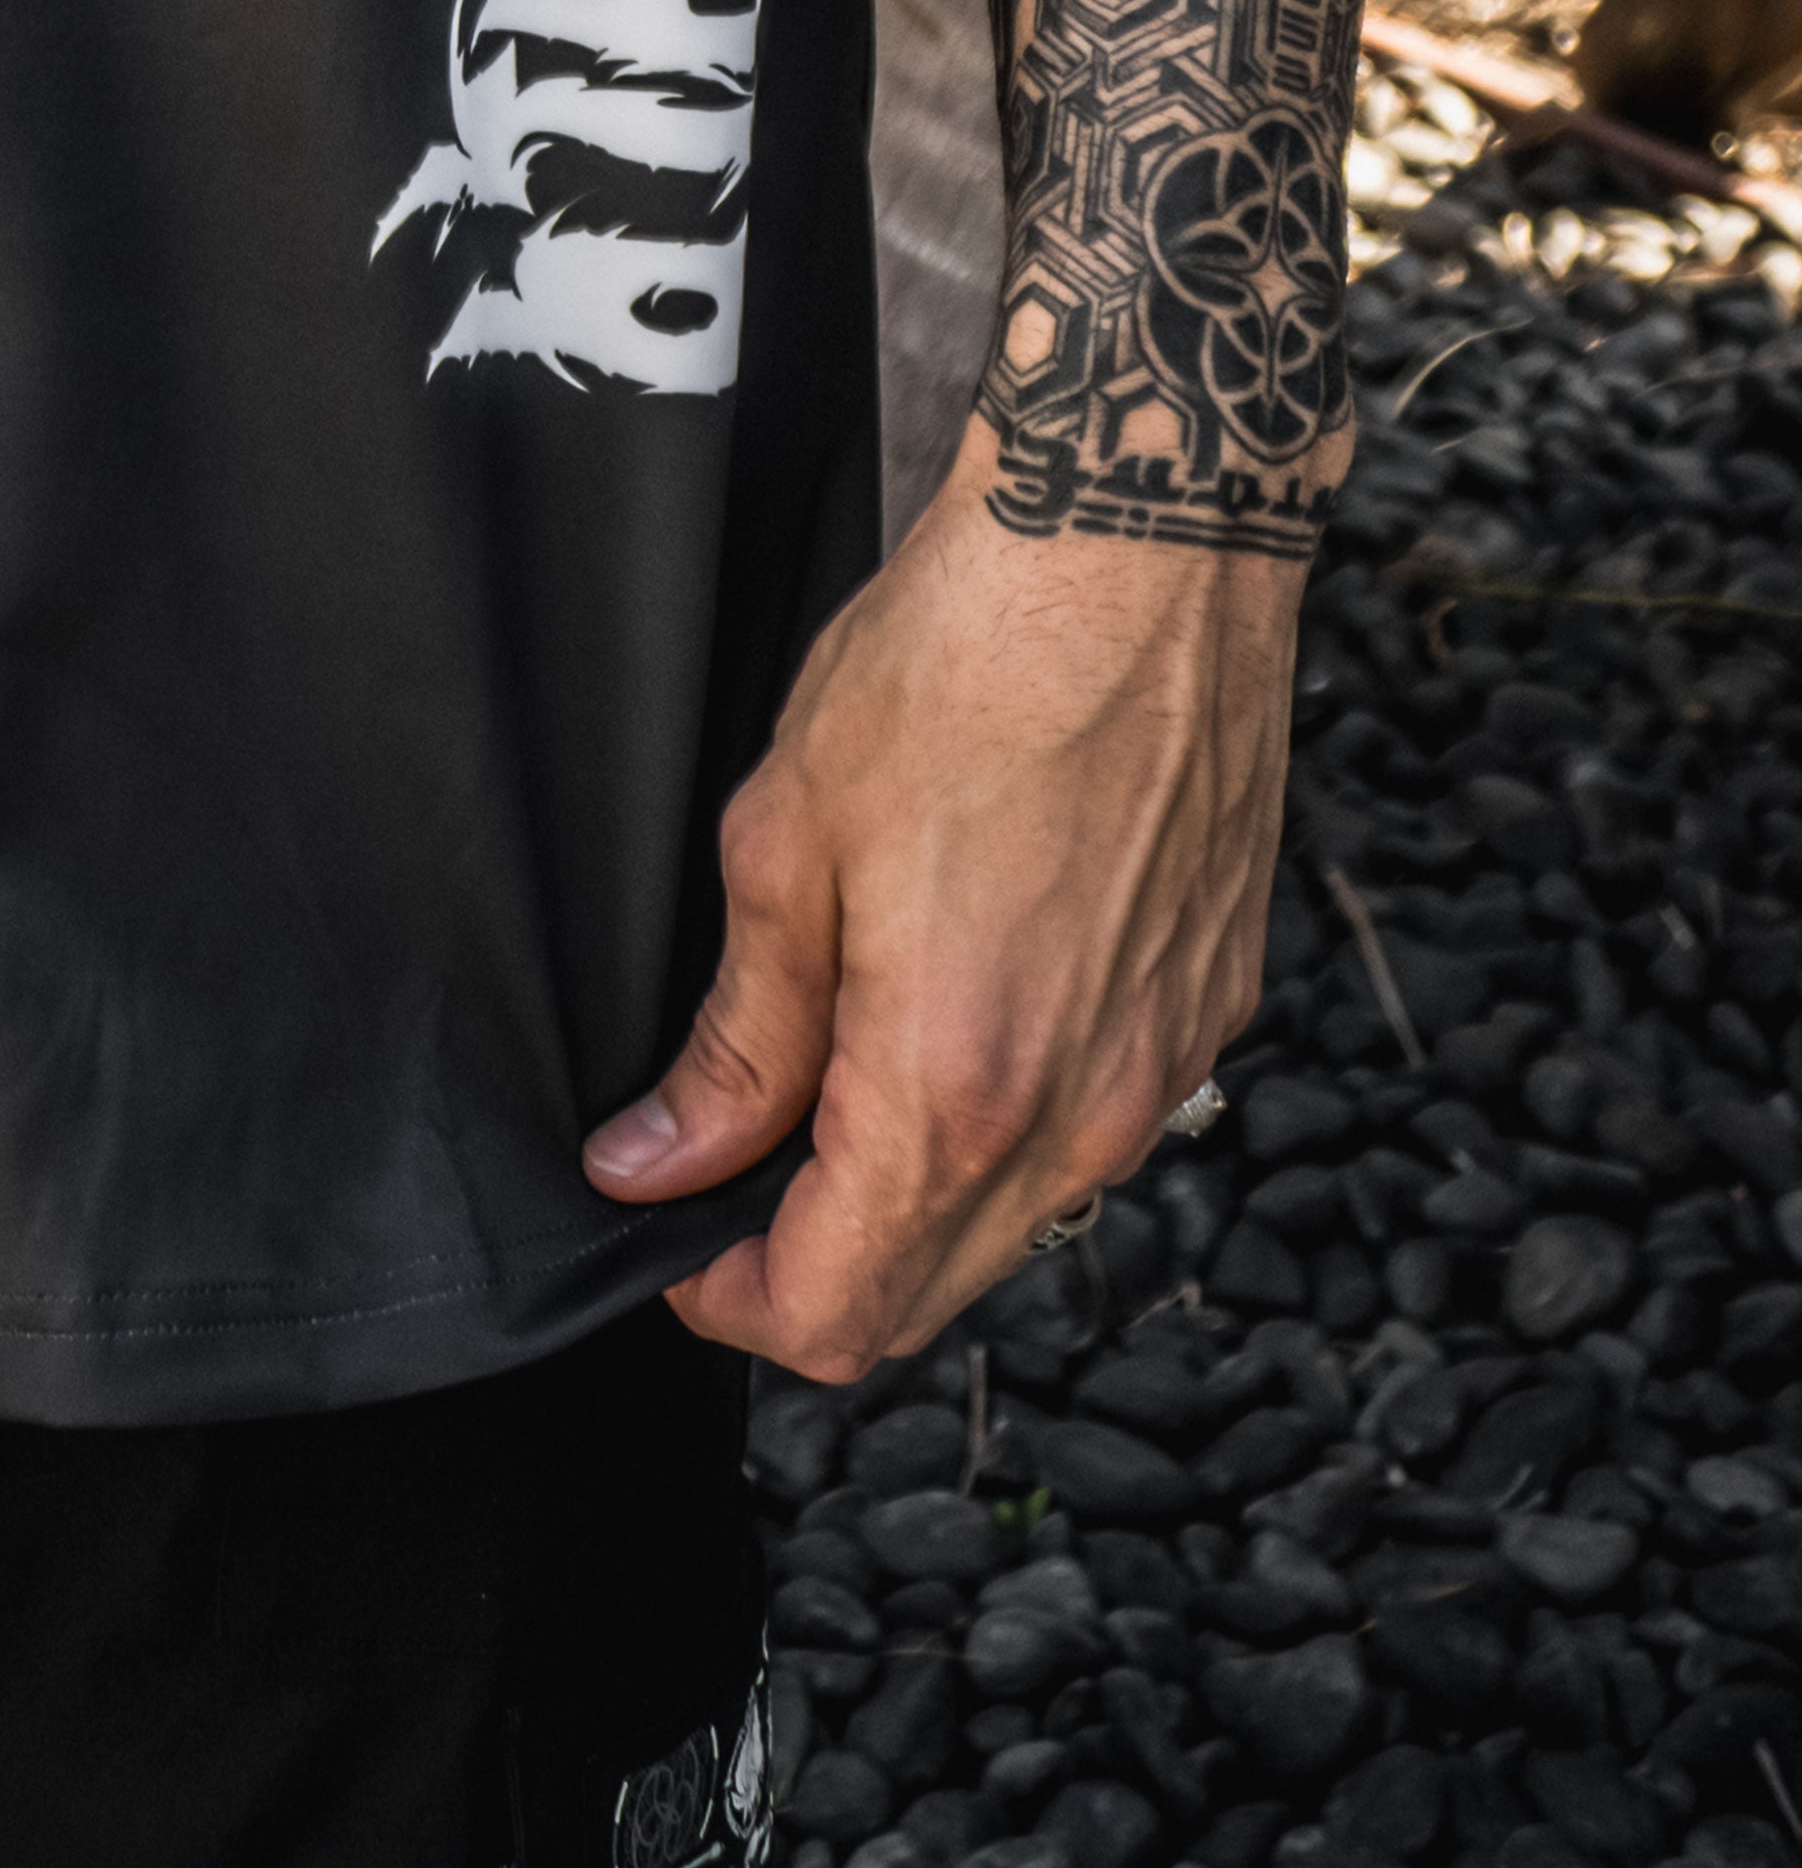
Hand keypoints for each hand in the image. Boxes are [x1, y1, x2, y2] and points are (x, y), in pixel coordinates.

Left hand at [578, 445, 1297, 1378]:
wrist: (1136, 556)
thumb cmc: (960, 663)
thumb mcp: (788, 840)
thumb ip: (736, 1039)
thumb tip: (655, 1159)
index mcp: (953, 1086)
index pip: (837, 1311)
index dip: (730, 1301)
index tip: (672, 1234)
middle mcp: (1079, 1113)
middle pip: (927, 1297)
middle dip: (813, 1268)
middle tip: (730, 1169)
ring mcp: (1161, 1069)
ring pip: (1017, 1224)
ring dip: (913, 1199)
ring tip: (834, 1076)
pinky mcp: (1211, 1009)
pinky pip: (1095, 1131)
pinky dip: (1007, 1124)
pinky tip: (952, 1014)